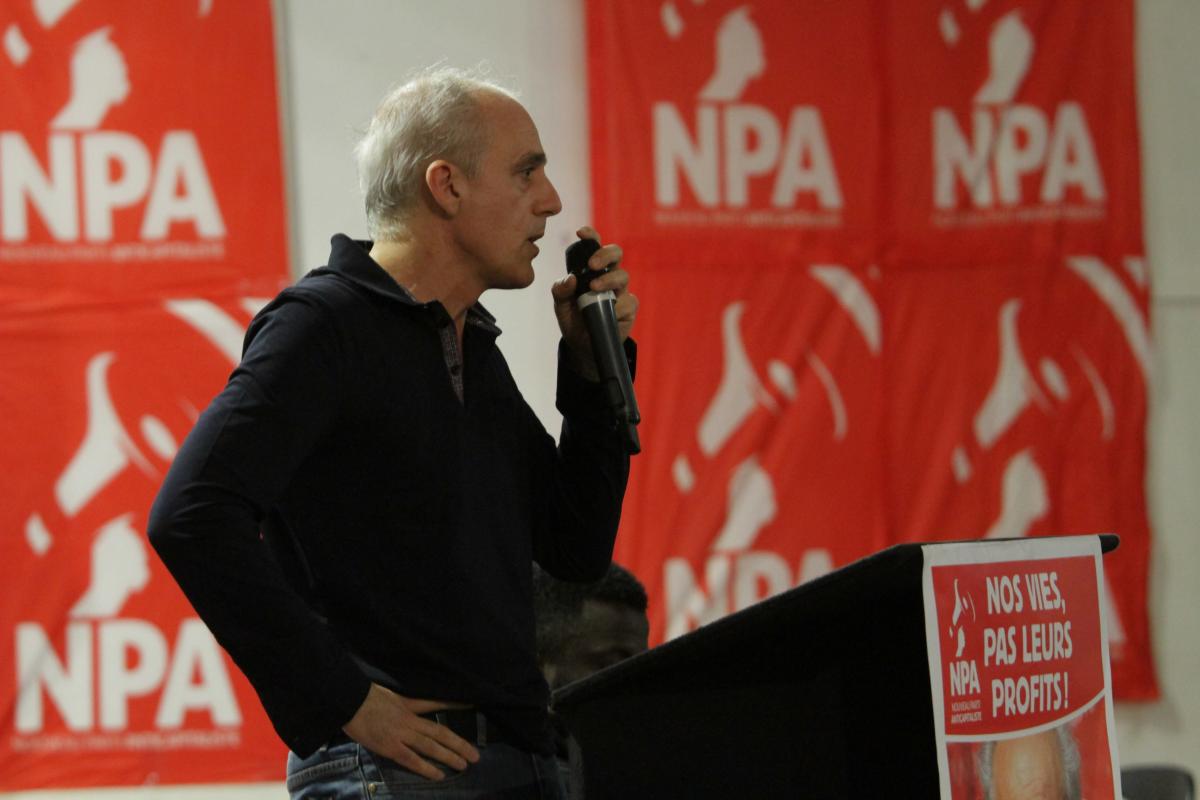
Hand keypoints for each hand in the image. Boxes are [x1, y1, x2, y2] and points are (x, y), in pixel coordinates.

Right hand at [342, 683, 479, 780]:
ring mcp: (401, 733)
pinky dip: (427, 768)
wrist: (347, 700)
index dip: (454, 704)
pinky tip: (439, 775)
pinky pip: (412, 759)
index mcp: (407, 704)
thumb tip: (400, 705)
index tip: (471, 705)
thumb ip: (397, 701)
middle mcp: (409, 719)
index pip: (435, 702)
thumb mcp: (385, 692)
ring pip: (431, 746)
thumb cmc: (361, 695)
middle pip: (440, 731)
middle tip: (475, 754)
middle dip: (459, 743)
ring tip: (465, 765)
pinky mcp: (390, 747)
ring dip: (449, 756)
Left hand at [551, 226, 638, 379]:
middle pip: (616, 253)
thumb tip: (570, 278)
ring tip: (594, 288)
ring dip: (609, 279)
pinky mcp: (629, 308)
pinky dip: (618, 305)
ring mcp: (620, 291)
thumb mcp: (560, 306)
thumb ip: (560, 290)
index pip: (594, 246)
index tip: (581, 233)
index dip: (591, 236)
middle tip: (592, 264)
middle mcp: (608, 276)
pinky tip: (610, 312)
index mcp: (591, 270)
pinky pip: (629, 301)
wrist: (583, 346)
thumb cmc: (573, 320)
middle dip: (605, 254)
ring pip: (623, 275)